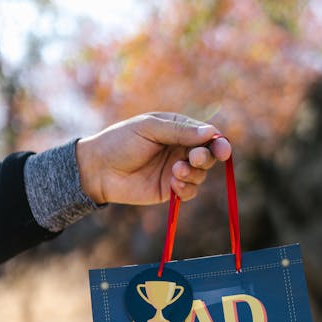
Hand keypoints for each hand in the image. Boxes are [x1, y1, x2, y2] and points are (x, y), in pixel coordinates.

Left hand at [75, 112, 231, 204]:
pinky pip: (190, 192)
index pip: (206, 135)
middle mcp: (180, 150)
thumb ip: (180, 131)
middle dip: (206, 158)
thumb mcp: (150, 129)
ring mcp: (176, 170)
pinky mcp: (170, 190)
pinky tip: (175, 185)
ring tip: (177, 172)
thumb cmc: (121, 141)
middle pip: (208, 155)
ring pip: (201, 175)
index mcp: (178, 130)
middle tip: (195, 159)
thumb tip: (212, 132)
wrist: (99, 169)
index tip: (222, 149)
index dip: (217, 142)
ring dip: (194, 174)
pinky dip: (187, 189)